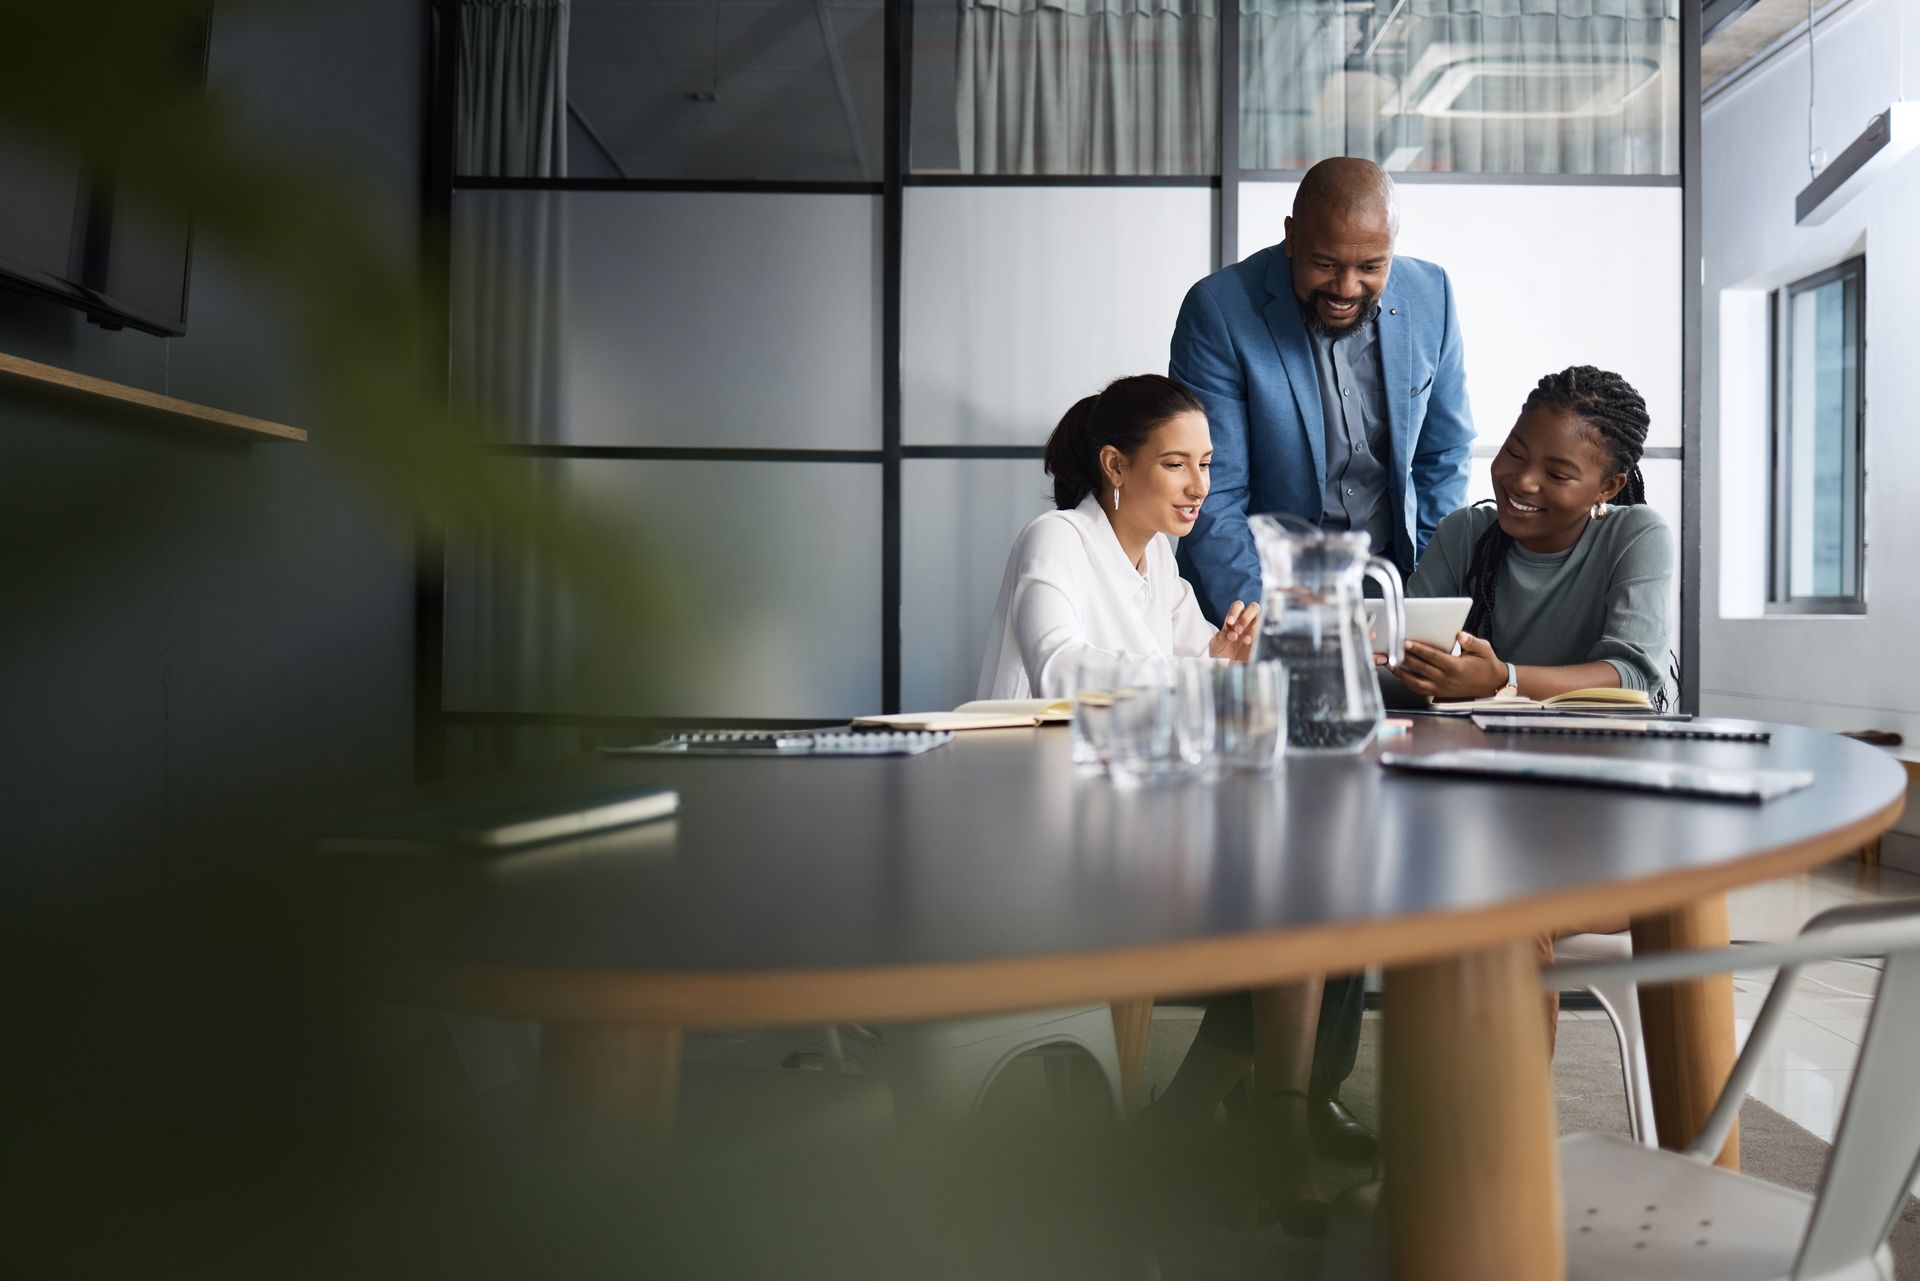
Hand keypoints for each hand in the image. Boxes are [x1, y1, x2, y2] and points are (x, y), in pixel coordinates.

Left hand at [1208, 600, 1260, 661]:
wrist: (1227, 669)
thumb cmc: (1220, 655)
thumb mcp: (1216, 646)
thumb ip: (1220, 638)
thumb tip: (1230, 634)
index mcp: (1234, 620)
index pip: (1238, 606)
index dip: (1235, 611)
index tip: (1230, 623)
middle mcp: (1247, 623)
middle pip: (1254, 608)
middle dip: (1246, 617)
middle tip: (1238, 631)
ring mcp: (1256, 631)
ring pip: (1262, 619)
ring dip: (1253, 628)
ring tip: (1245, 641)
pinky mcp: (1262, 641)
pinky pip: (1266, 633)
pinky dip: (1259, 637)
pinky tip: (1251, 645)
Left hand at [1390, 632, 1507, 699]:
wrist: (1492, 684)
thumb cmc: (1486, 665)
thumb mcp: (1484, 649)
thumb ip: (1471, 641)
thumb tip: (1460, 634)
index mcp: (1456, 667)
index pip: (1433, 657)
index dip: (1418, 650)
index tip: (1406, 643)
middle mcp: (1446, 679)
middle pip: (1421, 668)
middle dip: (1405, 659)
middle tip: (1392, 650)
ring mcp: (1441, 688)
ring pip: (1416, 683)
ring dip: (1401, 674)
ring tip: (1390, 664)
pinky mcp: (1439, 693)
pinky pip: (1420, 690)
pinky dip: (1407, 683)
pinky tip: (1400, 675)